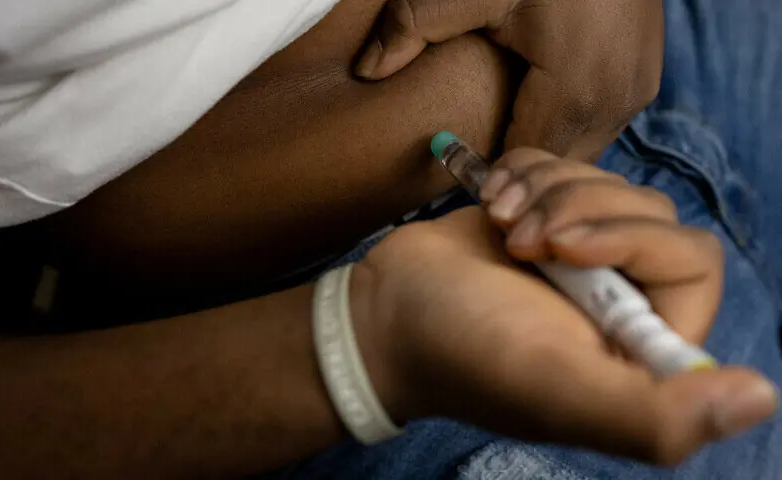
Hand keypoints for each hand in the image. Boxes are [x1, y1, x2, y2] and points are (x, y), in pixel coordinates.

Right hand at [350, 155, 777, 464]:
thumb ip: (653, 416)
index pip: (691, 262)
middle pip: (648, 211)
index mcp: (639, 343)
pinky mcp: (540, 216)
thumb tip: (758, 398)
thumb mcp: (555, 389)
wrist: (382, 316)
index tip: (560, 250)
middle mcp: (619, 297)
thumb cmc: (461, 353)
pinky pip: (562, 163)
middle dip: (577, 209)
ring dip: (545, 190)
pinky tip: (490, 204)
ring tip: (499, 224)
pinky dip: (523, 172)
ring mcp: (578, 253)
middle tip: (520, 240)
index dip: (633, 240)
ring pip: (603, 181)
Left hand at [355, 0, 663, 160]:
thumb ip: (412, 27)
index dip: (490, 180)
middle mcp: (615, 100)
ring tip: (497, 142)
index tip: (453, 170)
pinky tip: (528, 113)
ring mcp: (635, 90)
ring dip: (540, 153)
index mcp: (575, 90)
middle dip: (516, 176)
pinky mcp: (643, 76)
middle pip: (555, 168)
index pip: (526, 167)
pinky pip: (596, 128)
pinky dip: (563, 130)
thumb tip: (366, 71)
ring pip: (579, 151)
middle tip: (471, 165)